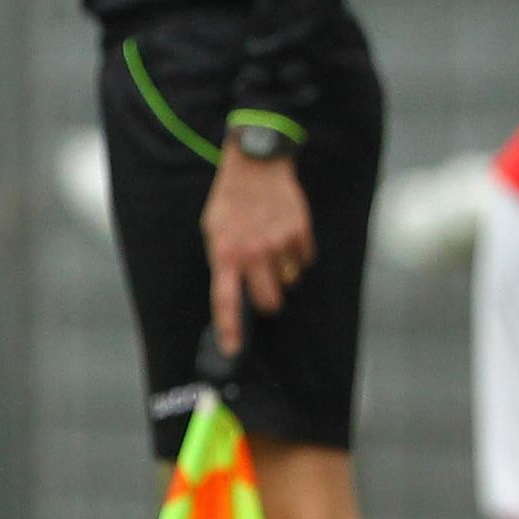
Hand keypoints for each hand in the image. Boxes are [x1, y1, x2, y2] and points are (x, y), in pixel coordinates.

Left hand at [202, 150, 313, 358]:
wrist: (255, 166)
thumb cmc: (230, 202)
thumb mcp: (214, 231)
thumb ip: (224, 261)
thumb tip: (234, 292)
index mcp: (225, 255)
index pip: (226, 301)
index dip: (229, 329)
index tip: (231, 351)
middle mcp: (252, 254)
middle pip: (270, 300)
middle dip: (270, 300)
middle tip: (266, 287)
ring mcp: (278, 244)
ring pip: (289, 279)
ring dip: (283, 270)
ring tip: (273, 245)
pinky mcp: (299, 233)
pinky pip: (304, 259)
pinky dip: (297, 253)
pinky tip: (286, 233)